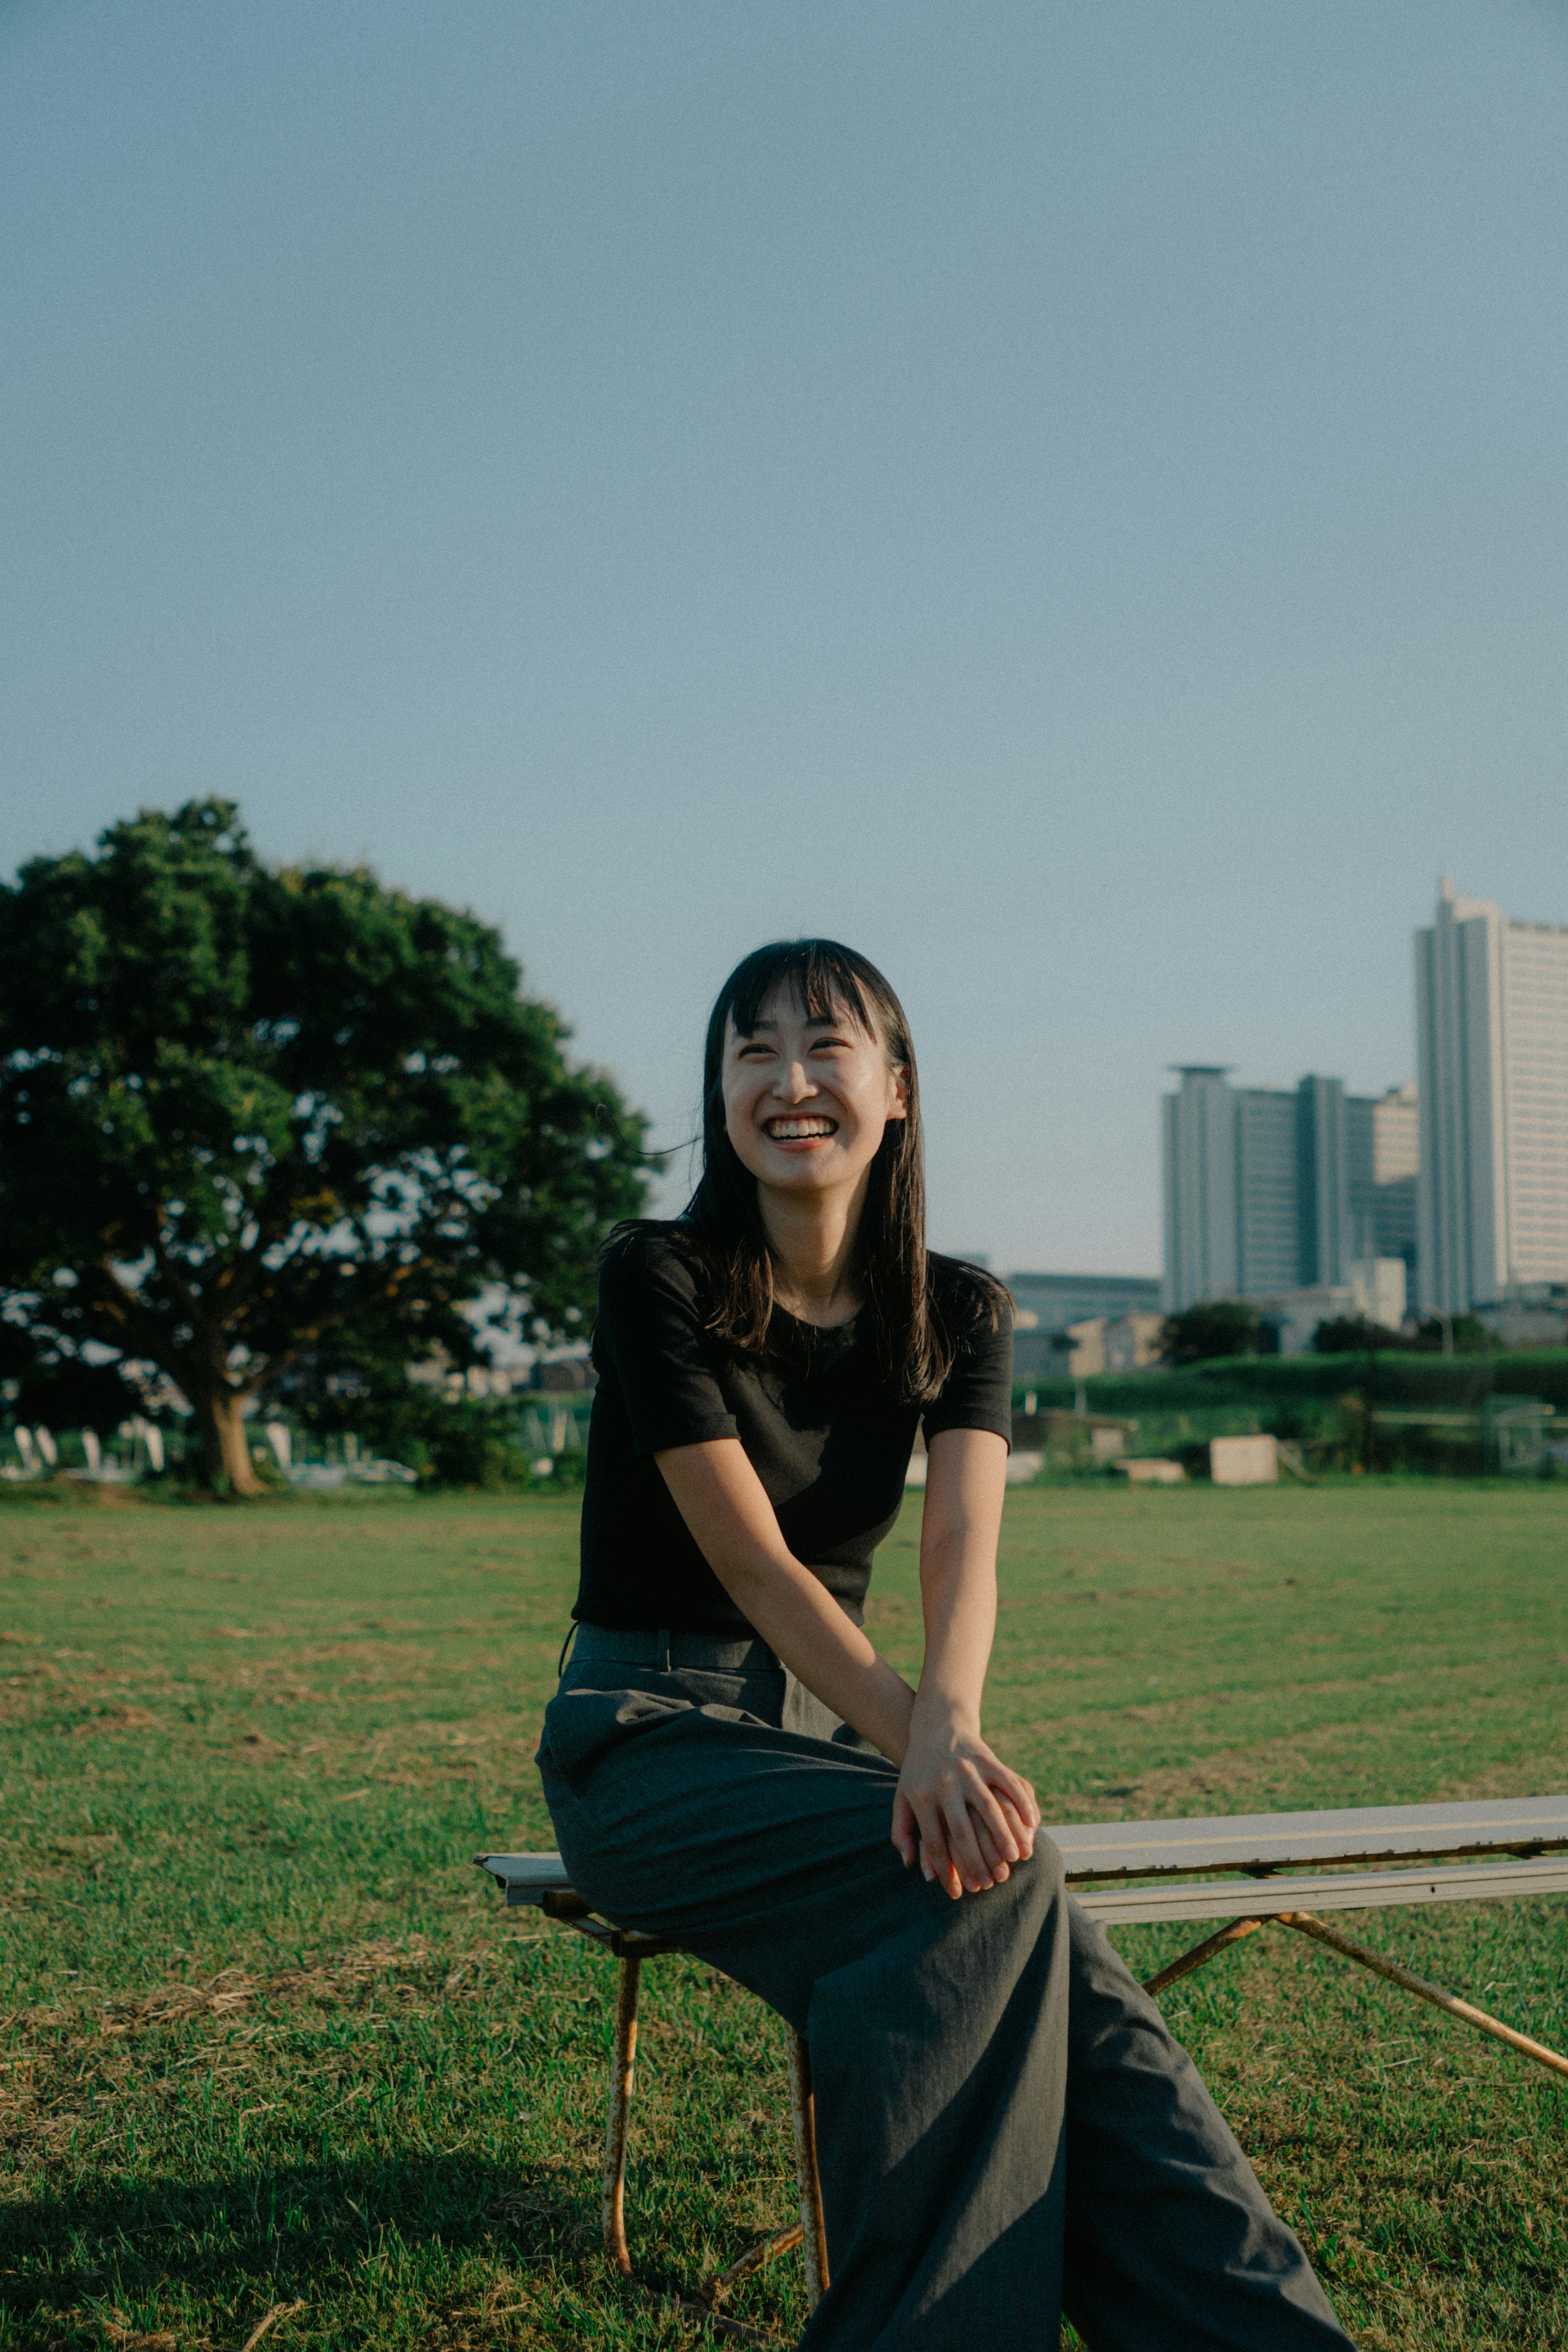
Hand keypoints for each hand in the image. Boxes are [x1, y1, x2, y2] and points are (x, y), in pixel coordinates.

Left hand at [891, 1704, 1040, 1899]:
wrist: (936, 1725)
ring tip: (1015, 1858)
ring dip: (1004, 1835)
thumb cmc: (918, 1770)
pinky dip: (1022, 1803)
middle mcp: (944, 1783)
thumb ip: (901, 1831)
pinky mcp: (988, 1759)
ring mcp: (968, 1770)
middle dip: (977, 1861)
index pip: (934, 1841)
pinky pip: (1009, 1783)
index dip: (946, 1870)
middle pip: (962, 1830)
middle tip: (990, 1883)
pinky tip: (1032, 1823)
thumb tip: (911, 1865)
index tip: (959, 1892)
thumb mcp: (902, 1796)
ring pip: (989, 1808)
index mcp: (921, 1796)